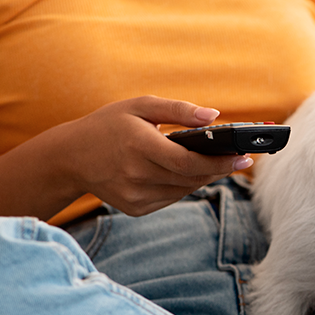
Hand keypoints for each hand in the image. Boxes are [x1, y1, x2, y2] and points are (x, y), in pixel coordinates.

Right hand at [49, 96, 253, 216]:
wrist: (70, 157)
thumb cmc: (108, 125)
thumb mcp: (140, 106)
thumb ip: (178, 110)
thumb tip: (214, 116)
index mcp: (139, 146)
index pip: (189, 162)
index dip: (220, 162)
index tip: (244, 157)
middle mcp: (136, 175)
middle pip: (192, 178)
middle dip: (219, 169)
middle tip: (239, 159)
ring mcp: (135, 195)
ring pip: (185, 190)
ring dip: (203, 177)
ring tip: (216, 162)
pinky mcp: (135, 208)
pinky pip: (171, 197)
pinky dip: (183, 185)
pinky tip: (186, 173)